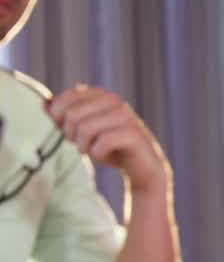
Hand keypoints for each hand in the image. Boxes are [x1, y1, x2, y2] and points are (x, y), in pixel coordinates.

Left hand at [47, 86, 170, 195]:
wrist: (141, 166)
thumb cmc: (109, 146)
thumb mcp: (83, 129)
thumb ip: (64, 115)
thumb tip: (44, 104)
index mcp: (101, 94)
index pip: (67, 97)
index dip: (60, 117)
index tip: (68, 132)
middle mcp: (114, 100)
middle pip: (73, 114)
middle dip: (71, 134)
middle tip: (80, 144)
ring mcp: (126, 116)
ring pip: (86, 128)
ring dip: (83, 146)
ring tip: (90, 151)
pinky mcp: (133, 134)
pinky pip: (103, 142)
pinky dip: (97, 153)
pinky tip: (103, 156)